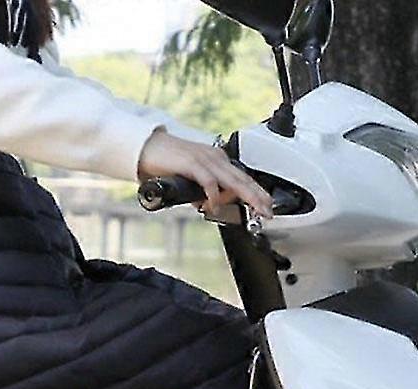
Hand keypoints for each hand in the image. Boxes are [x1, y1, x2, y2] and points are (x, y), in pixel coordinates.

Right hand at [138, 129, 273, 216]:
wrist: (148, 147)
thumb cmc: (168, 162)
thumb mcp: (190, 180)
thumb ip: (200, 192)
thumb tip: (205, 204)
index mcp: (217, 161)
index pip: (242, 179)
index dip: (256, 193)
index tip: (266, 206)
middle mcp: (215, 158)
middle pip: (242, 180)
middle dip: (258, 196)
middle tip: (268, 211)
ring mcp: (205, 160)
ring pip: (232, 180)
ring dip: (247, 196)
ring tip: (255, 209)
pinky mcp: (193, 163)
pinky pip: (209, 181)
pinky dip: (213, 195)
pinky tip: (213, 206)